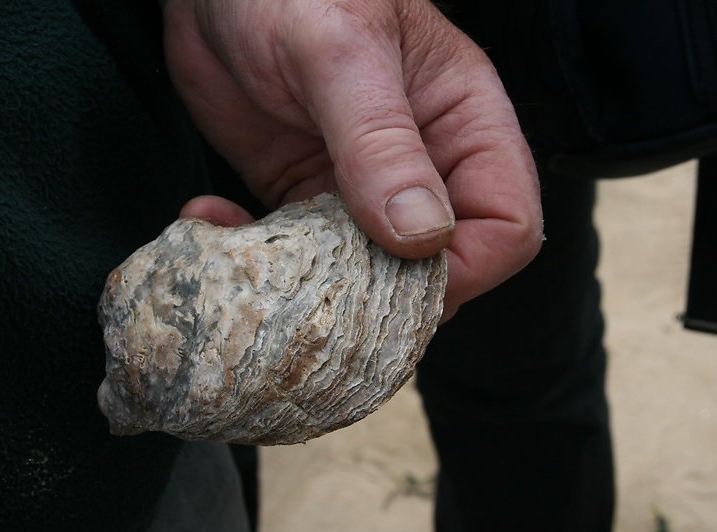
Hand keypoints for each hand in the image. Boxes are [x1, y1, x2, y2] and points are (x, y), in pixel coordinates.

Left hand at [163, 0, 541, 319]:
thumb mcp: (341, 52)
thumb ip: (381, 141)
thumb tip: (422, 238)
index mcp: (463, 124)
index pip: (507, 224)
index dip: (468, 267)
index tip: (399, 277)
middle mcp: (422, 166)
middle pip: (437, 267)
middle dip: (382, 294)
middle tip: (313, 288)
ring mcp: (360, 188)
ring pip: (363, 274)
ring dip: (309, 284)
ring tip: (248, 257)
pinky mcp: (302, 194)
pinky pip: (297, 255)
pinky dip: (256, 256)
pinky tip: (210, 220)